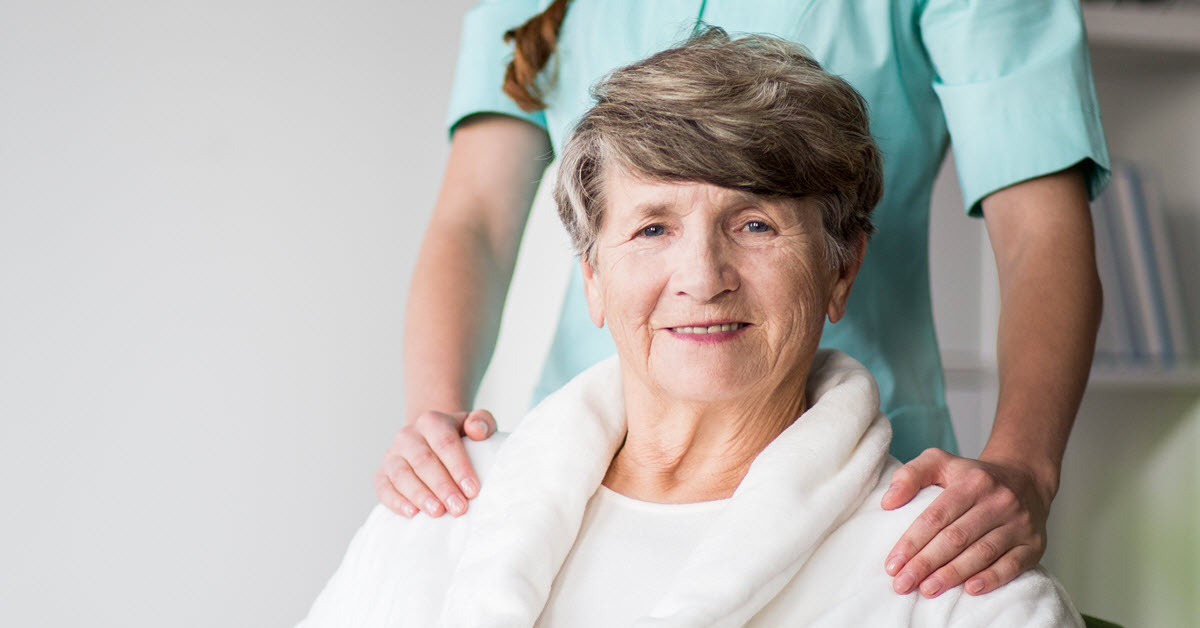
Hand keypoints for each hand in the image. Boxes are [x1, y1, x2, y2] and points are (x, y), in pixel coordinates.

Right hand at [373, 409, 496, 517]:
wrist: (432, 445)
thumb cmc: (460, 439)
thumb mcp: (476, 425)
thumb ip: (482, 421)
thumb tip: (477, 430)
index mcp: (431, 421)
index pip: (445, 442)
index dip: (459, 467)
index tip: (472, 490)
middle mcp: (408, 436)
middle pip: (423, 460)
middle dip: (442, 486)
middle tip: (458, 508)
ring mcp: (392, 455)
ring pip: (401, 474)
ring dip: (420, 495)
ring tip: (437, 512)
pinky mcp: (381, 474)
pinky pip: (383, 487)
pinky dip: (395, 501)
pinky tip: (412, 513)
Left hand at [880, 448, 1052, 597]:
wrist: (1025, 479)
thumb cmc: (973, 476)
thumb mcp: (939, 462)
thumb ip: (910, 475)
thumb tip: (887, 502)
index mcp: (972, 482)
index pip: (936, 516)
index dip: (912, 542)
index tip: (892, 564)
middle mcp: (999, 501)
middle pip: (956, 537)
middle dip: (926, 563)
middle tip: (903, 583)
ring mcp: (1019, 523)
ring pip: (982, 553)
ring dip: (952, 574)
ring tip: (927, 589)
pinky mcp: (1034, 544)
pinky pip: (1012, 565)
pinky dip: (991, 579)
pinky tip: (970, 589)